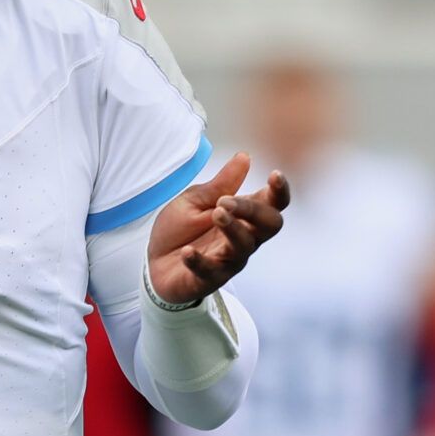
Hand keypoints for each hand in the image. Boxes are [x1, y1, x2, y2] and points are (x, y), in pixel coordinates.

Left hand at [146, 151, 288, 305]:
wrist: (154, 263)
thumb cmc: (180, 230)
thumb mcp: (195, 200)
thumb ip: (220, 184)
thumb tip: (244, 157)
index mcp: (243, 215)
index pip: (274, 204)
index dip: (280, 191)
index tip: (274, 175)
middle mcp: (244, 237)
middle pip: (269, 225)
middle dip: (253, 210)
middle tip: (225, 201)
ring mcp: (229, 259)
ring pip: (245, 246)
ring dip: (232, 229)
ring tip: (215, 214)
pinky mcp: (210, 278)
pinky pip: (210, 271)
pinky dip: (199, 261)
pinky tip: (187, 252)